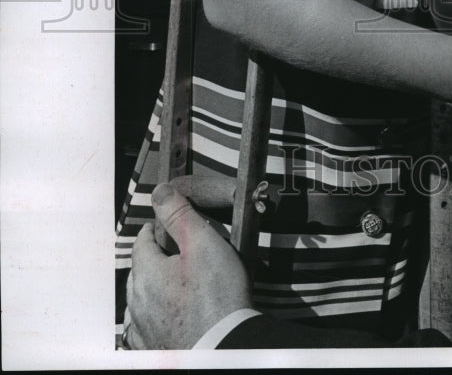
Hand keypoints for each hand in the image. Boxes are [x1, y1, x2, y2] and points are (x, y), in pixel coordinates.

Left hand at [124, 179, 253, 349]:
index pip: (141, 240)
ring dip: (151, 288)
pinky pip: (143, 327)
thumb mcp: (203, 243)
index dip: (154, 228)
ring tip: (171, 282)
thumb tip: (160, 191)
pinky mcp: (153, 348)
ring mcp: (143, 329)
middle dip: (153, 257)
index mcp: (146, 273)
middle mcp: (138, 302)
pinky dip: (152, 316)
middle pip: (138, 270)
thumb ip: (179, 214)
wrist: (224, 346)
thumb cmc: (217, 296)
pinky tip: (164, 315)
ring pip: (139, 300)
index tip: (166, 223)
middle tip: (175, 251)